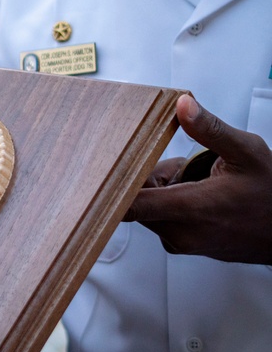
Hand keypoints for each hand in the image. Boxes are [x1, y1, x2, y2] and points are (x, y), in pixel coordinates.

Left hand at [125, 95, 271, 263]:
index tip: (104, 167)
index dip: (110, 185)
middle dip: (150, 176)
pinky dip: (170, 202)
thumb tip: (182, 105)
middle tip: (182, 167)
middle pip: (135, 198)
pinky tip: (197, 196)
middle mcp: (179, 232)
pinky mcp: (181, 246)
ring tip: (196, 181)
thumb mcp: (247, 152)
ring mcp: (180, 243)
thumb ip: (210, 129)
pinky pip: (159, 217)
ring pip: (148, 206)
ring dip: (162, 189)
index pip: (129, 205)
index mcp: (191, 209)